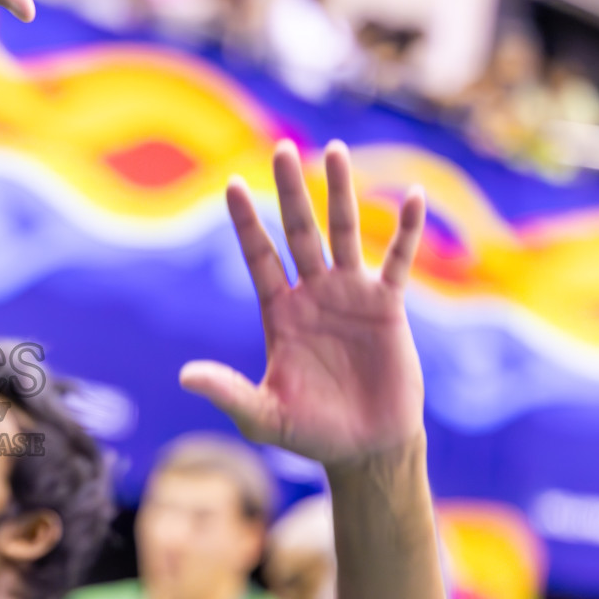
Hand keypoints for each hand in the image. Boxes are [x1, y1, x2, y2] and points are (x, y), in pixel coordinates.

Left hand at [181, 141, 425, 468]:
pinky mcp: (388, 308)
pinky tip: (413, 195)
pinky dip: (407, 230)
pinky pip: (397, 261)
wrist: (365, 450)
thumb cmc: (310, 433)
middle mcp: (312, 294)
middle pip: (299, 231)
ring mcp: (350, 296)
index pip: (259, 257)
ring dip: (341, 192)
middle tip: (282, 148)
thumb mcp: (262, 415)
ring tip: (335, 150)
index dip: (247, 223)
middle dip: (291, 191)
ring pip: (344, 233)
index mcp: (278, 312)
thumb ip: (228, 392)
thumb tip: (185, 377)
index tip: (231, 184)